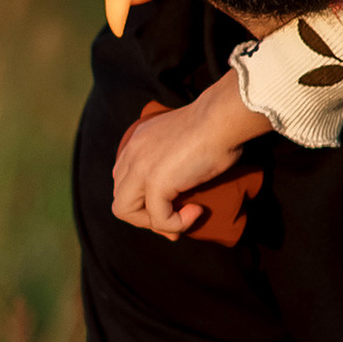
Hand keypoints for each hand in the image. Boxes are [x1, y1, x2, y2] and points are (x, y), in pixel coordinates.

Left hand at [111, 72, 270, 237]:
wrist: (223, 118)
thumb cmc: (216, 127)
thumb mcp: (185, 144)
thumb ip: (176, 166)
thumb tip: (187, 203)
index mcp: (137, 141)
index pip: (123, 180)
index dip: (142, 199)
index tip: (169, 206)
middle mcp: (132, 153)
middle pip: (119, 197)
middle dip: (144, 215)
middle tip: (175, 219)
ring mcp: (140, 167)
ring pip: (124, 211)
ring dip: (153, 222)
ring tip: (182, 217)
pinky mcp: (156, 182)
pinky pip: (158, 219)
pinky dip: (177, 223)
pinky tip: (196, 211)